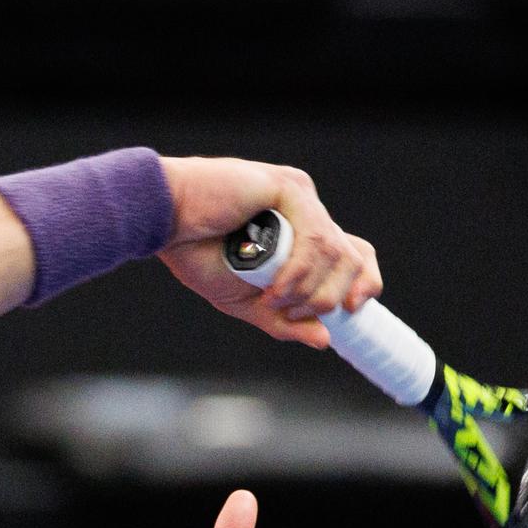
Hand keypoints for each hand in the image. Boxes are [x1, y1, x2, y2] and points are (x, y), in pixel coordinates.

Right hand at [155, 156, 382, 347]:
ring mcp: (299, 196)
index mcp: (299, 231)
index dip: (363, 282)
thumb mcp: (245, 302)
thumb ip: (282, 320)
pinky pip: (315, 238)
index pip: (352, 254)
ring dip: (307, 289)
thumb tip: (324, 340)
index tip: (350, 310)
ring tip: (273, 298)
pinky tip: (274, 285)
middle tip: (291, 312)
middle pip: (352, 256)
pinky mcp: (288, 188)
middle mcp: (305, 210)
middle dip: (328, 297)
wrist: (164, 223)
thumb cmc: (195, 253)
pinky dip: (299, 271)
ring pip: (336, 253)